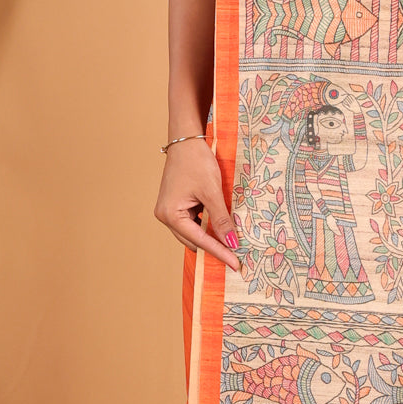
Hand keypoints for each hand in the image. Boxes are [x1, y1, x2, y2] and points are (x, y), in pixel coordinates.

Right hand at [154, 139, 240, 271]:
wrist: (186, 139)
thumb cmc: (196, 161)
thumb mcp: (212, 191)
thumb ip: (221, 218)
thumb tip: (232, 242)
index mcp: (170, 214)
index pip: (199, 240)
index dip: (219, 252)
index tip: (235, 263)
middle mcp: (165, 216)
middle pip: (193, 240)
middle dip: (214, 246)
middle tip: (237, 256)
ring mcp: (170, 210)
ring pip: (194, 232)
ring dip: (211, 235)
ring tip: (232, 241)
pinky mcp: (177, 205)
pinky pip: (193, 221)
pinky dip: (207, 224)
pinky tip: (221, 225)